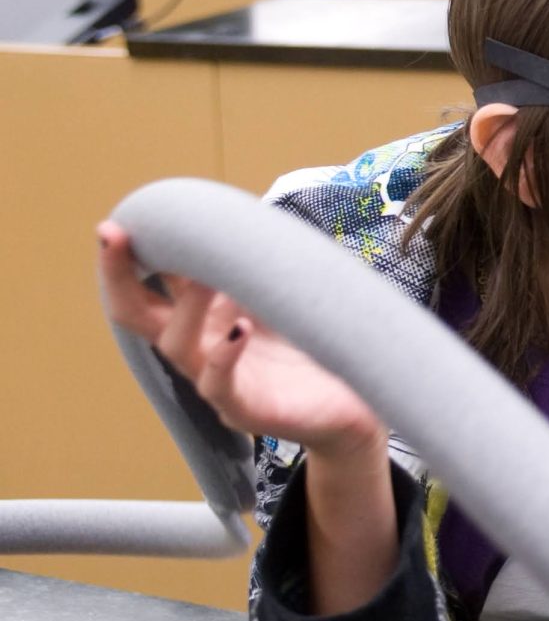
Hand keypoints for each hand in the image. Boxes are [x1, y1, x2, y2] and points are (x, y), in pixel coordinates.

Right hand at [97, 222, 384, 462]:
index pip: (155, 285)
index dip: (131, 257)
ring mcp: (216, 379)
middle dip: (120, 277)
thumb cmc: (319, 341)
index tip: (116, 224)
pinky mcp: (244, 408)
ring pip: (176, 344)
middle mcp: (201, 345)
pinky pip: (218, 383)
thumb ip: (261, 262)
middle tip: (114, 237)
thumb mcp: (285, 292)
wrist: (363, 393)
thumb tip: (250, 213)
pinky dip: (224, 355)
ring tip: (207, 278)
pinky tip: (240, 329)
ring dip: (189, 306)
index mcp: (206, 316)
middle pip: (138, 315)